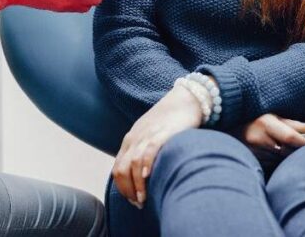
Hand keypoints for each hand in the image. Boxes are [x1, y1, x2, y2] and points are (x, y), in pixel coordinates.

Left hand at [111, 86, 201, 209]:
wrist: (186, 99)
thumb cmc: (171, 121)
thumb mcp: (151, 137)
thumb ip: (145, 153)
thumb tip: (146, 179)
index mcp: (131, 140)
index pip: (118, 169)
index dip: (123, 188)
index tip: (133, 200)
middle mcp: (135, 139)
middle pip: (121, 170)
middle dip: (127, 191)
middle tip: (138, 204)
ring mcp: (147, 135)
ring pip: (133, 164)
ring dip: (137, 185)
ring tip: (143, 199)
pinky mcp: (162, 133)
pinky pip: (149, 151)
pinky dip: (146, 166)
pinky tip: (148, 178)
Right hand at [235, 113, 304, 158]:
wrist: (226, 128)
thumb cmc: (252, 120)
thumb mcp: (272, 116)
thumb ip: (293, 123)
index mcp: (265, 123)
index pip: (291, 137)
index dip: (303, 141)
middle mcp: (259, 139)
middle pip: (288, 151)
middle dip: (296, 149)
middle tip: (297, 144)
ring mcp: (254, 153)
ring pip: (281, 159)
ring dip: (286, 156)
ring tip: (280, 146)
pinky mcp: (253, 162)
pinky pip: (272, 164)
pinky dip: (276, 161)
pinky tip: (272, 153)